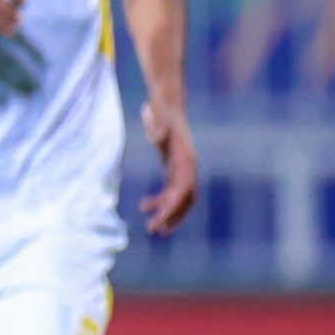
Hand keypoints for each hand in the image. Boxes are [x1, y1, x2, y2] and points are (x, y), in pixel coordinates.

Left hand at [140, 100, 197, 234]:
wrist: (167, 104)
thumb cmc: (161, 111)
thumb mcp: (157, 118)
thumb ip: (156, 126)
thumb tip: (154, 133)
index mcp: (185, 159)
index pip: (183, 190)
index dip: (173, 207)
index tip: (159, 220)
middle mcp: (189, 166)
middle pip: (186, 199)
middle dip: (172, 216)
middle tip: (154, 230)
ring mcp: (183, 168)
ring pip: (180, 198)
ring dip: (168, 213)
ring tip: (151, 226)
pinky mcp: (175, 168)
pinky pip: (172, 190)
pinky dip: (161, 200)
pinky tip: (145, 206)